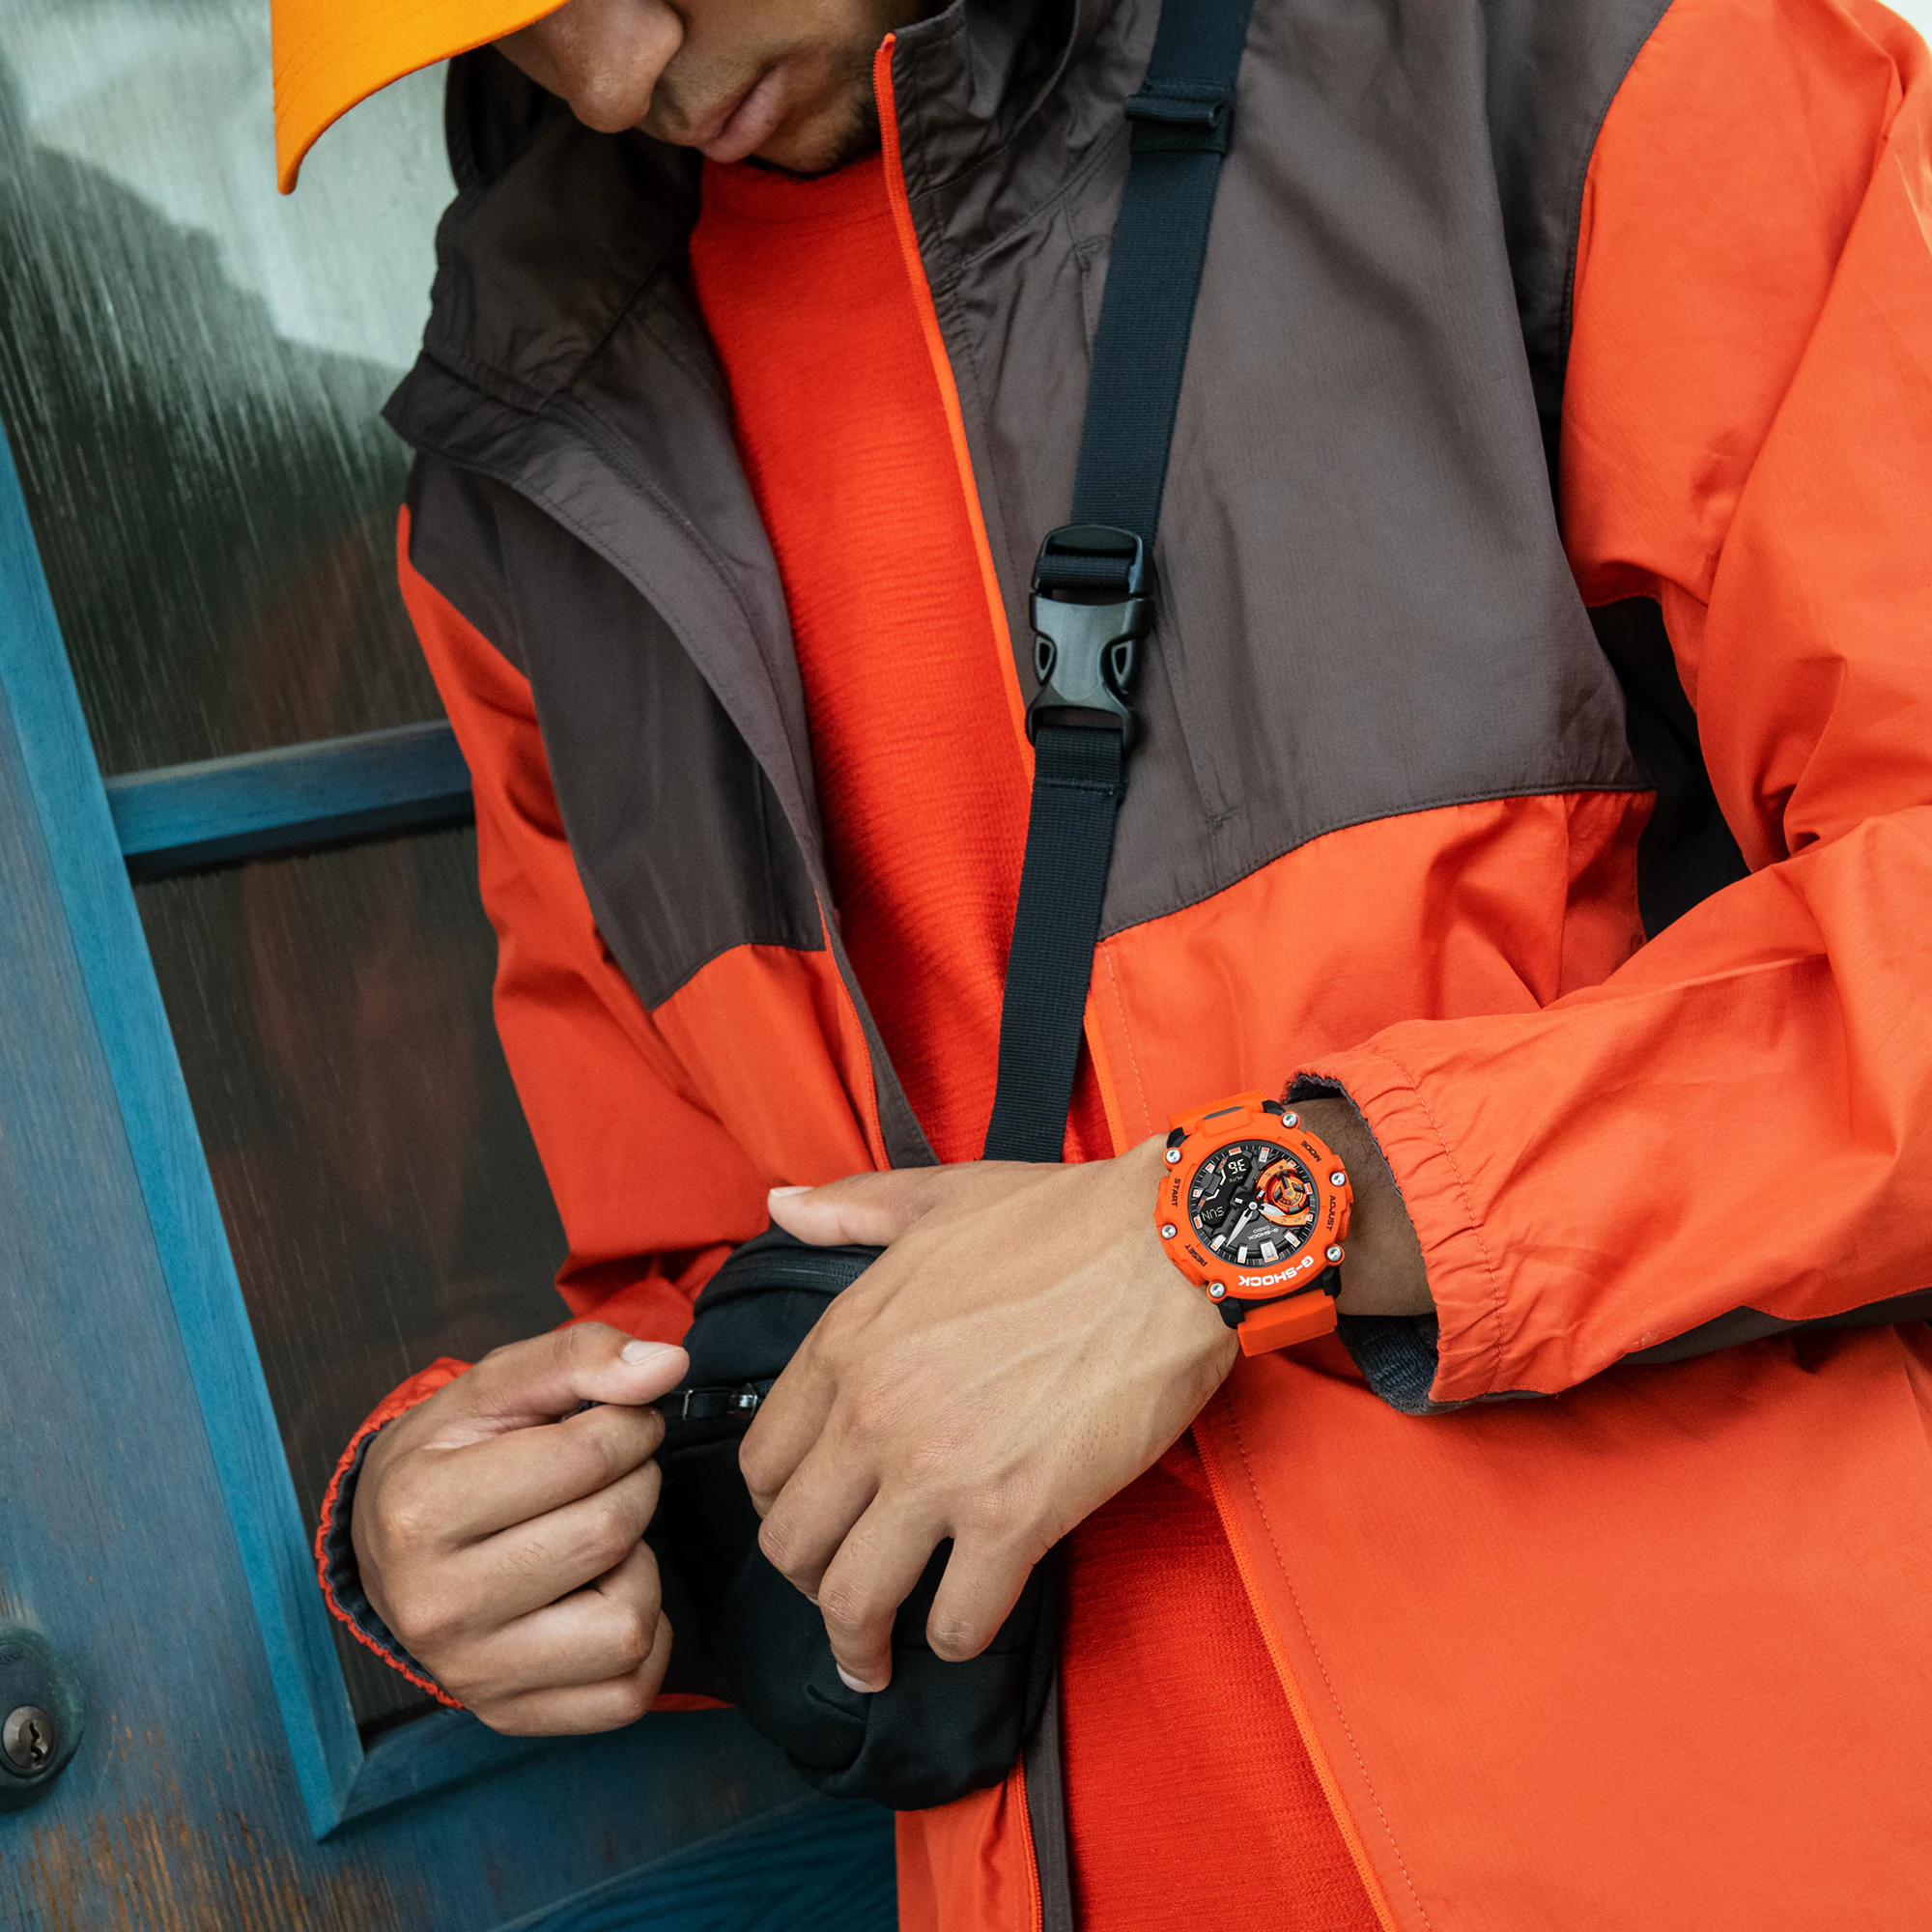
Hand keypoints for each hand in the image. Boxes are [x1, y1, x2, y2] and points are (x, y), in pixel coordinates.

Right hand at [351, 1322, 688, 1734]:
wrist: (389, 1548)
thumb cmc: (453, 1455)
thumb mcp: (495, 1386)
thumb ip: (580, 1357)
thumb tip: (668, 1364)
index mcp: (421, 1509)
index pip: (587, 1457)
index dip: (631, 1425)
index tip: (620, 1423)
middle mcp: (436, 1606)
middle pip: (610, 1532)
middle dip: (636, 1485)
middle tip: (612, 1476)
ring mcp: (472, 1674)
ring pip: (628, 1624)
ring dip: (640, 1566)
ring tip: (602, 1540)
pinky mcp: (510, 1716)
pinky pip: (628, 1694)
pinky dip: (644, 1639)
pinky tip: (605, 1595)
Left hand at [742, 1104, 1428, 1695]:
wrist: (1169, 1249)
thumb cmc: (1063, 1218)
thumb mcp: (938, 1198)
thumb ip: (849, 1210)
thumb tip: (780, 1205)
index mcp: (848, 1341)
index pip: (764, 1460)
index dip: (778, 1505)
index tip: (809, 1520)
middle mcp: (874, 1414)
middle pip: (792, 1543)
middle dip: (805, 1583)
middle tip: (836, 1595)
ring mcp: (940, 1471)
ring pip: (854, 1599)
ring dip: (859, 1644)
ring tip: (873, 1660)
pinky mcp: (1016, 1517)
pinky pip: (957, 1619)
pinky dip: (953, 1639)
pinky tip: (964, 1629)